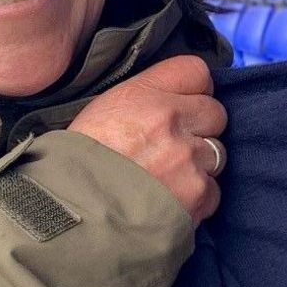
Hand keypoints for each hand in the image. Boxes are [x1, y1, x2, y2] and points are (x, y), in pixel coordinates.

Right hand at [71, 55, 226, 221]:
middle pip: (215, 113)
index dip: (193, 90)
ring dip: (197, 165)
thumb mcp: (101, 113)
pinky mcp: (198, 194)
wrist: (70, 215)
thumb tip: (171, 103)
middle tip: (174, 146)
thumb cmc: (76, 166)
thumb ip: (142, 101)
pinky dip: (196, 198)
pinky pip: (213, 190)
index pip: (197, 72)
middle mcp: (170, 121)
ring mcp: (187, 158)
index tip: (184, 103)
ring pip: (216, 153)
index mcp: (143, 94)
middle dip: (200, 129)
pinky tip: (169, 202)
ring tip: (167, 179)